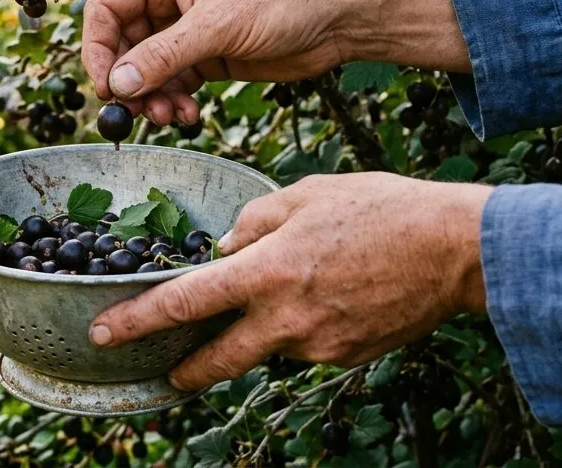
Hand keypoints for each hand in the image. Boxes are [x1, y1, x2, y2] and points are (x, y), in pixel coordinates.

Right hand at [80, 0, 468, 124]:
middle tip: (138, 111)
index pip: (106, 9)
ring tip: (170, 116)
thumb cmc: (281, 0)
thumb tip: (117, 85)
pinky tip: (187, 115)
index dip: (98, 49)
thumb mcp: (217, 27)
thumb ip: (164, 56)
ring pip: (145, 69)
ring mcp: (185, 28)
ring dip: (151, 97)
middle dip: (128, 81)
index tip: (106, 88)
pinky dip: (173, 101)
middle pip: (121, 44)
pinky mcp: (205, 54)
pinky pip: (171, 82)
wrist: (336, 18)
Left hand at [87, 173, 490, 390]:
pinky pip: (306, 343)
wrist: (458, 251)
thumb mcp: (305, 193)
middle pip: (217, 358)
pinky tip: (330, 293)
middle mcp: (286, 318)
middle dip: (183, 368)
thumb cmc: (381, 209)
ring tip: (297, 287)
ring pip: (268, 345)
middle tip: (163, 368)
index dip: (138, 320)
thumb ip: (253, 220)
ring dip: (261, 329)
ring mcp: (318, 345)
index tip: (103, 331)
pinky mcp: (346, 357)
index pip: (186, 301)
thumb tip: (225, 245)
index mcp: (267, 271)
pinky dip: (302, 325)